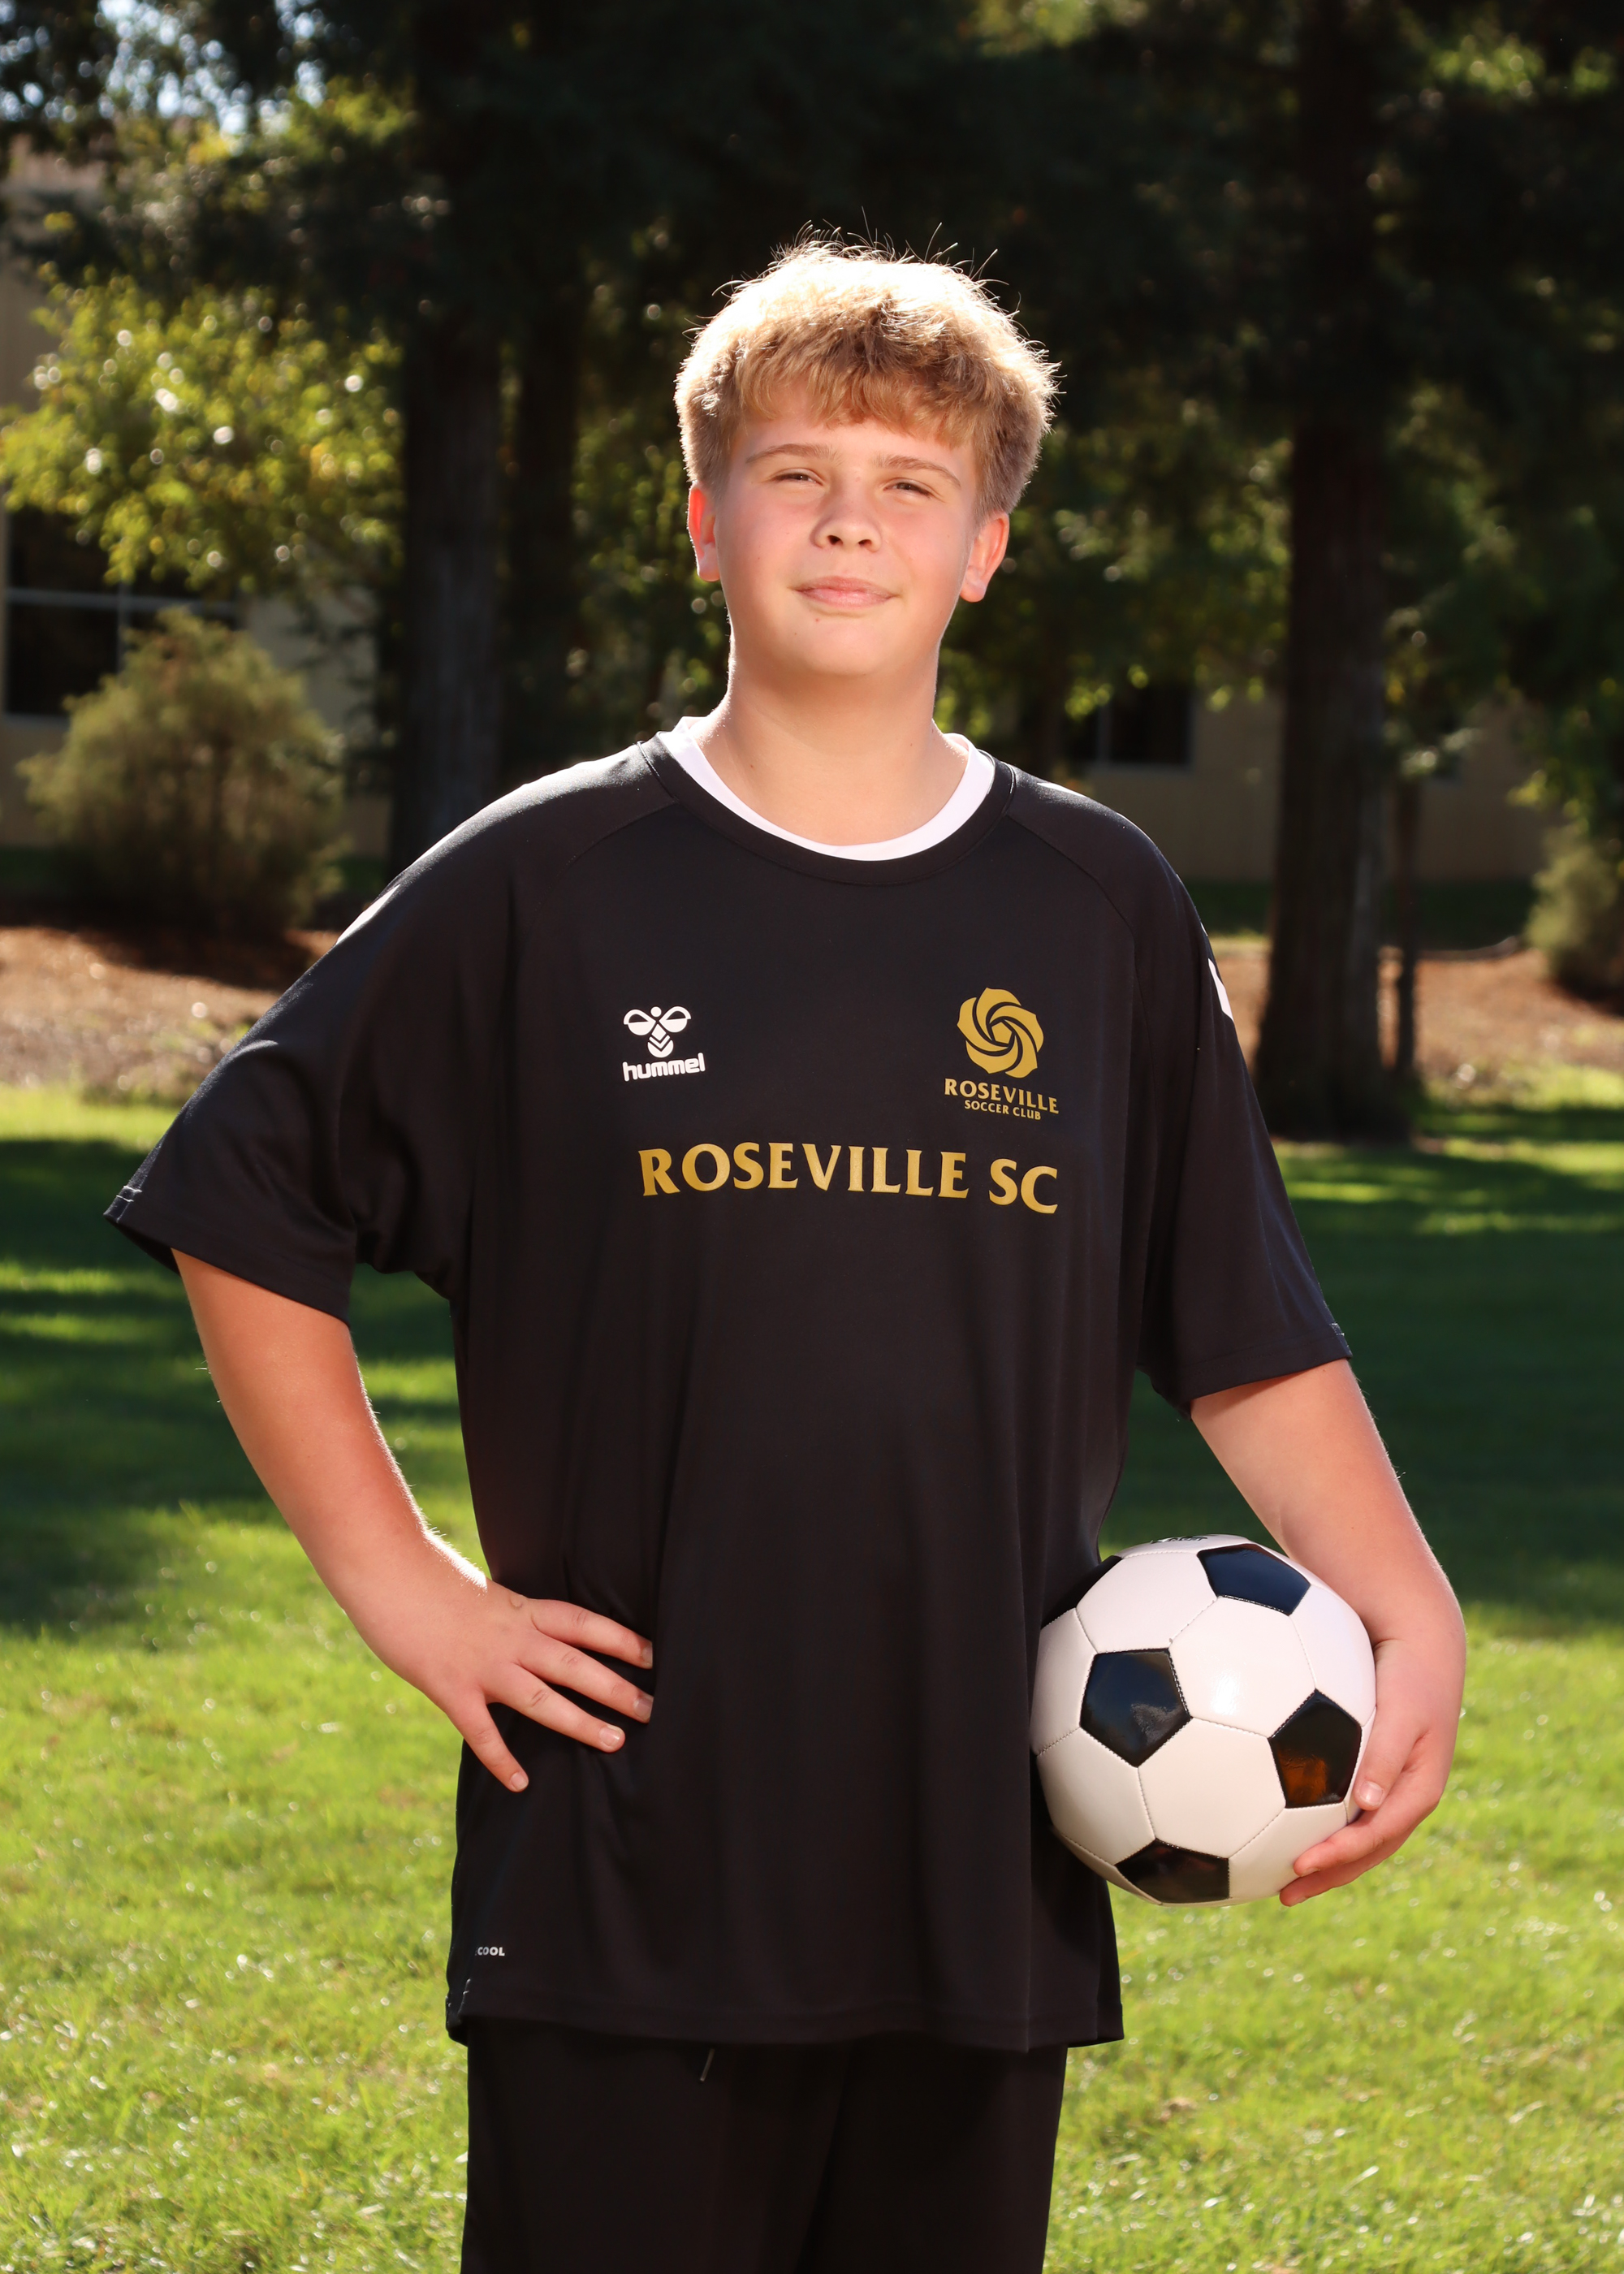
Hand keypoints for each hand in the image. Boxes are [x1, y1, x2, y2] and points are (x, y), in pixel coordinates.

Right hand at [374, 1567, 654, 1792]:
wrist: (388, 1571)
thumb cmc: (432, 1580)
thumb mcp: (484, 1592)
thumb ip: (510, 1617)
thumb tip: (532, 1634)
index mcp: (521, 1610)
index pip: (583, 1624)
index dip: (621, 1639)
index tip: (655, 1655)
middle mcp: (510, 1639)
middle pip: (574, 1664)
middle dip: (616, 1688)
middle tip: (652, 1709)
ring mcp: (482, 1666)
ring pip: (541, 1698)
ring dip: (579, 1722)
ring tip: (615, 1742)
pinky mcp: (450, 1688)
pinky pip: (481, 1731)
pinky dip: (501, 1759)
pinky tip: (520, 1783)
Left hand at [1277, 1630, 1460, 1904]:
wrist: (1422, 1645)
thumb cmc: (1410, 1675)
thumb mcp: (1402, 1712)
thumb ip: (1384, 1752)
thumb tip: (1367, 1802)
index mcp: (1418, 1792)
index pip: (1375, 1838)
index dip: (1338, 1857)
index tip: (1298, 1867)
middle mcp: (1405, 1798)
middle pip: (1366, 1851)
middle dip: (1329, 1876)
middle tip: (1285, 1895)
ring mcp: (1393, 1788)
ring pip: (1359, 1837)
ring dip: (1326, 1861)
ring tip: (1281, 1878)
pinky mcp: (1377, 1773)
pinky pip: (1348, 1810)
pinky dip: (1322, 1826)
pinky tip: (1284, 1825)